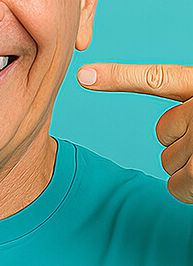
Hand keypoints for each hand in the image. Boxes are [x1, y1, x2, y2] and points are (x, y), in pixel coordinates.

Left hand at [77, 63, 192, 203]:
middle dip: (183, 145)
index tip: (83, 75)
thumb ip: (189, 111)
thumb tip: (169, 131)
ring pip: (169, 161)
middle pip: (164, 133)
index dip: (118, 76)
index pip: (156, 79)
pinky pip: (178, 185)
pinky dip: (191, 190)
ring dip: (190, 169)